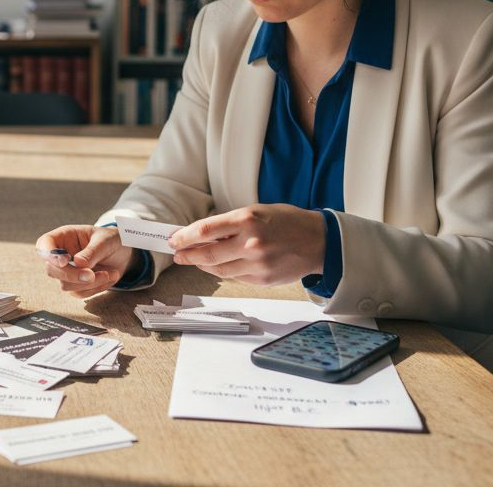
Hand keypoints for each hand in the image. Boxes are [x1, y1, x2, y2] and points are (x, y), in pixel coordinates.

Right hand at [35, 225, 134, 298]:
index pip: (44, 244)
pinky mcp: (76, 285)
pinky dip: (96, 288)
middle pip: (52, 270)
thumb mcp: (105, 240)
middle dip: (72, 275)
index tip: (65, 261)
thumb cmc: (110, 240)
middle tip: (91, 275)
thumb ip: (92, 251)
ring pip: (65, 285)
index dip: (49, 254)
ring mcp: (67, 271)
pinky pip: (79, 293)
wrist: (123, 252)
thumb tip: (78, 263)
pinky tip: (109, 277)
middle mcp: (61, 254)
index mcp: (64, 237)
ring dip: (88, 284)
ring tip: (109, 273)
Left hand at [168, 204, 326, 285]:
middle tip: (177, 254)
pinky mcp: (262, 279)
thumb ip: (229, 224)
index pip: (205, 230)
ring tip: (194, 259)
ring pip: (218, 270)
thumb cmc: (287, 222)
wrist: (318, 241)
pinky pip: (234, 277)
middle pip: (207, 254)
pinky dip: (222, 272)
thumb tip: (201, 235)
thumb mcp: (256, 212)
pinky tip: (217, 266)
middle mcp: (251, 243)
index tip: (174, 239)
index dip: (185, 237)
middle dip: (187, 255)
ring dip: (202, 265)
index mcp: (248, 220)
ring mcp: (257, 264)